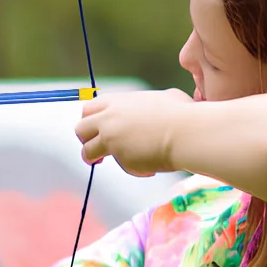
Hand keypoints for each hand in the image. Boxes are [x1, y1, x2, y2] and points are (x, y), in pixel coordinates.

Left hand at [74, 88, 192, 176]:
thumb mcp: (169, 98)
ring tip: (105, 162)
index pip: (92, 107)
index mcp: (121, 101)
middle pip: (80, 127)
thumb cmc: (185, 115)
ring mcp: (111, 134)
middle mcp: (111, 115)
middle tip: (97, 149)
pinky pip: (115, 164)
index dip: (94, 120)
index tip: (102, 130)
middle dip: (85, 139)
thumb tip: (164, 103)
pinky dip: (129, 169)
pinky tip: (147, 168)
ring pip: (86, 150)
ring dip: (94, 158)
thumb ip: (155, 104)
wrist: (186, 132)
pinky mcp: (116, 153)